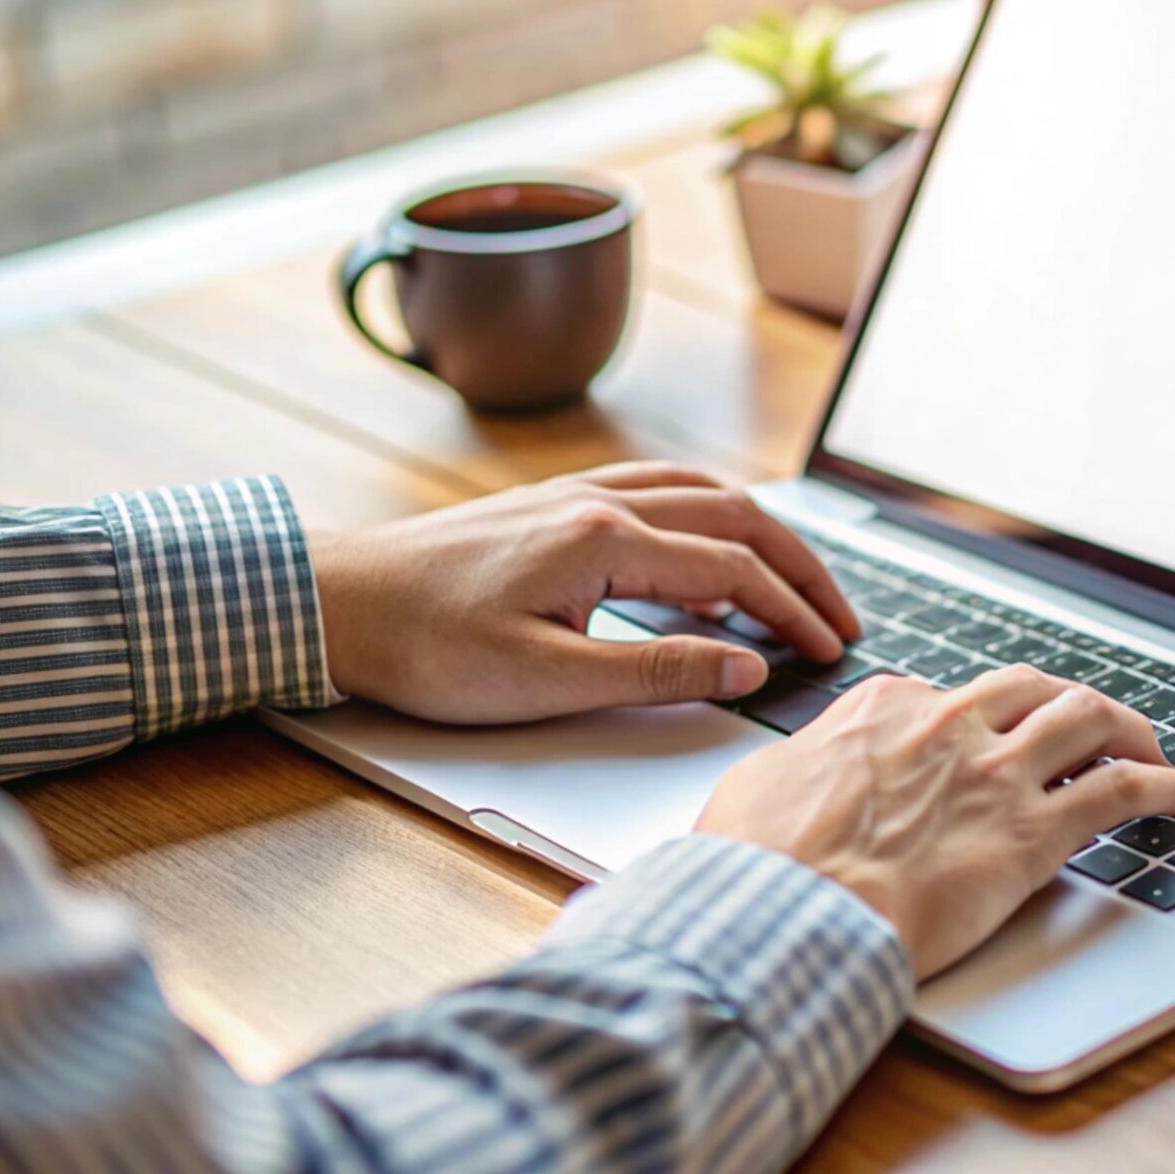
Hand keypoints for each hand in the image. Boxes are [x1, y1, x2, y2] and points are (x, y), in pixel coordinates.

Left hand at [309, 461, 861, 721]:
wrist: (334, 601)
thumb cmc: (426, 648)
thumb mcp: (546, 681)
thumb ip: (658, 669)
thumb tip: (747, 666)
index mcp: (605, 541)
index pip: (736, 572)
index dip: (793, 613)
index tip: (829, 653)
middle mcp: (601, 502)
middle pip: (738, 517)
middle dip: (801, 567)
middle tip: (840, 617)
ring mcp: (576, 495)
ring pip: (703, 494)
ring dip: (762, 536)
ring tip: (794, 584)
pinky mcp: (554, 505)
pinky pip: (660, 493)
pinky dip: (709, 520)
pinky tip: (708, 558)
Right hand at [696, 664, 1174, 976]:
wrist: (788, 911)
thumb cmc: (761, 864)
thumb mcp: (760, 787)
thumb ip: (802, 768)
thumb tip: (796, 780)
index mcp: (883, 708)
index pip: (952, 697)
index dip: (978, 723)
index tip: (989, 746)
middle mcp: (948, 724)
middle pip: (1033, 689)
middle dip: (1069, 704)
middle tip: (1093, 727)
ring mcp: (996, 771)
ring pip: (1088, 718)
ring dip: (1129, 729)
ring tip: (1153, 750)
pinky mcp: (1033, 829)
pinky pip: (1122, 790)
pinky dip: (1166, 785)